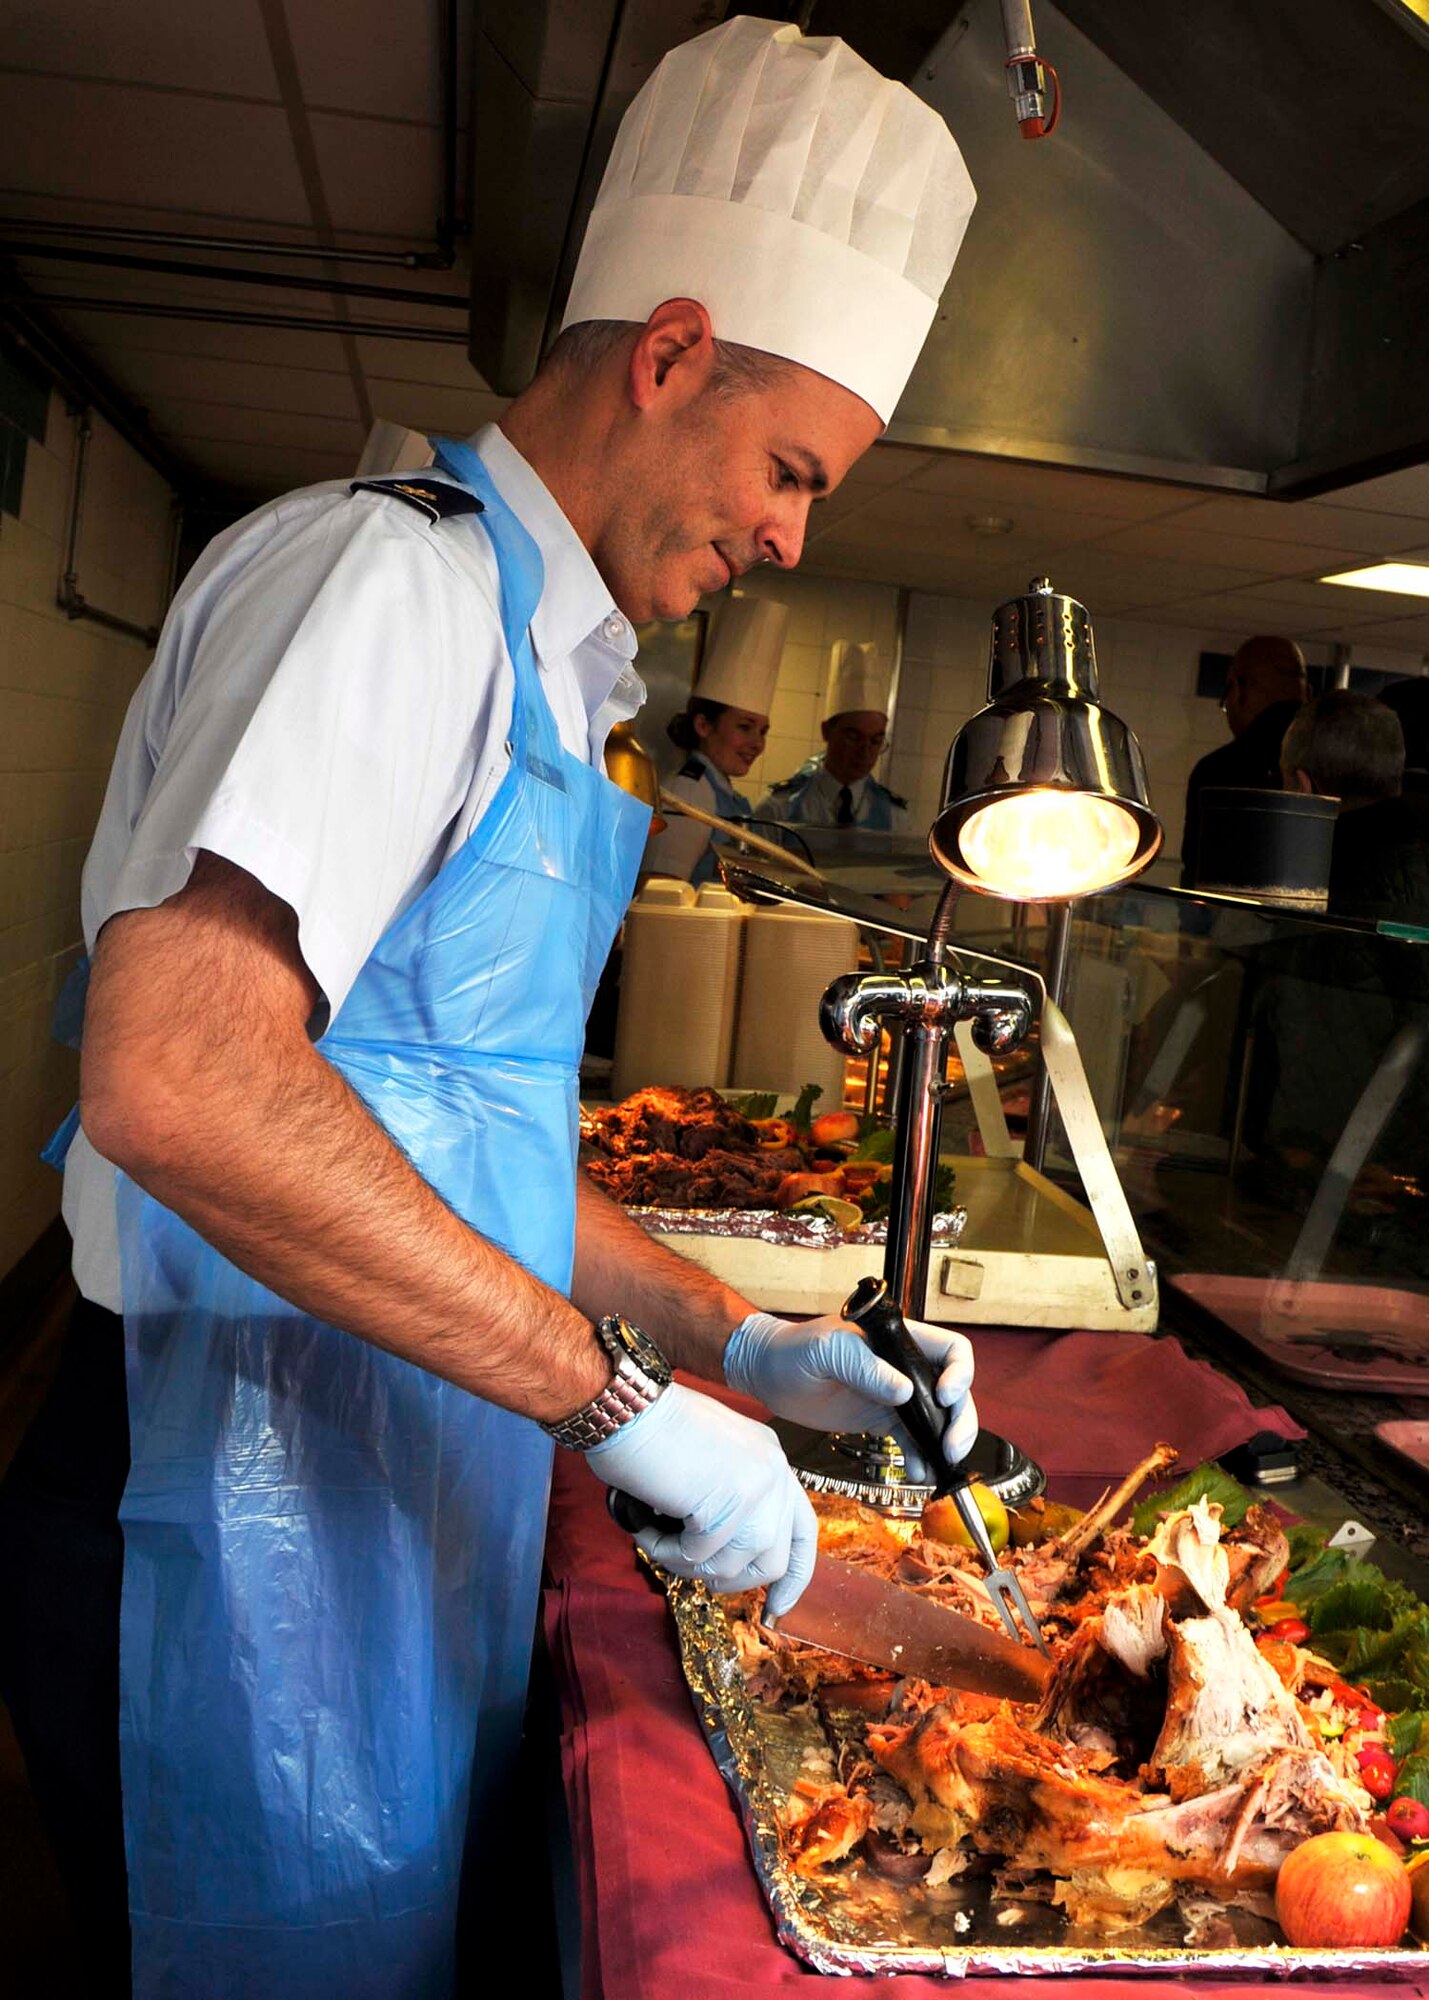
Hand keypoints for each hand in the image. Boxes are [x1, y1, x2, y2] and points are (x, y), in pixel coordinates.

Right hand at [587, 1383, 816, 1615]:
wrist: (623, 1405)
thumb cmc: (649, 1429)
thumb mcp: (710, 1462)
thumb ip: (730, 1502)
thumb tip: (726, 1560)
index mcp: (771, 1460)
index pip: (802, 1531)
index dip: (794, 1576)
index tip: (776, 1608)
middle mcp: (773, 1472)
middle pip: (773, 1561)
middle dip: (729, 1578)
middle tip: (687, 1563)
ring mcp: (754, 1488)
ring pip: (733, 1567)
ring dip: (687, 1563)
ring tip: (657, 1535)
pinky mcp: (726, 1504)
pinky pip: (697, 1557)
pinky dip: (665, 1551)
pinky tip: (646, 1525)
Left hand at [723, 1311, 978, 1466]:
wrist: (768, 1374)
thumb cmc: (795, 1349)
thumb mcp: (827, 1350)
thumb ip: (864, 1366)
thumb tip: (905, 1392)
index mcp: (899, 1340)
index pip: (951, 1350)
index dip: (959, 1373)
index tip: (946, 1396)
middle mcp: (905, 1367)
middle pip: (952, 1390)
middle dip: (960, 1419)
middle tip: (951, 1447)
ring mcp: (895, 1396)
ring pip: (938, 1419)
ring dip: (945, 1442)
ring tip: (941, 1465)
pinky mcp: (882, 1420)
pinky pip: (912, 1440)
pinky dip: (920, 1457)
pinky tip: (919, 1473)